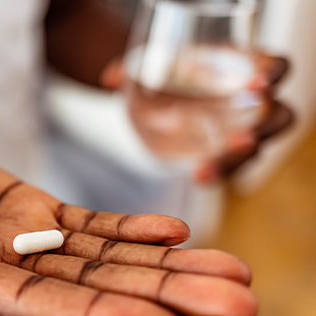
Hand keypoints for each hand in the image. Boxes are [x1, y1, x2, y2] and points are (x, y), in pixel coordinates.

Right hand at [0, 133, 256, 315]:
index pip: (30, 307)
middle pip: (88, 293)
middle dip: (163, 300)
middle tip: (239, 306)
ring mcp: (17, 245)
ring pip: (102, 264)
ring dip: (167, 270)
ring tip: (232, 276)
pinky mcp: (27, 215)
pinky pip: (86, 230)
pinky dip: (129, 234)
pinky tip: (173, 236)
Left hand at [100, 53, 293, 182]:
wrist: (152, 98)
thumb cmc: (161, 74)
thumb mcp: (147, 65)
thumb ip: (131, 68)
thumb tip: (111, 77)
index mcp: (240, 68)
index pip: (274, 67)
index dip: (271, 73)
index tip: (256, 82)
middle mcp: (248, 102)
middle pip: (278, 115)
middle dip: (265, 126)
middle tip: (243, 136)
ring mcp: (239, 132)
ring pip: (257, 148)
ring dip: (238, 159)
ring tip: (209, 168)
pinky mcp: (223, 155)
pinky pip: (231, 167)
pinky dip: (217, 173)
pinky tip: (197, 176)